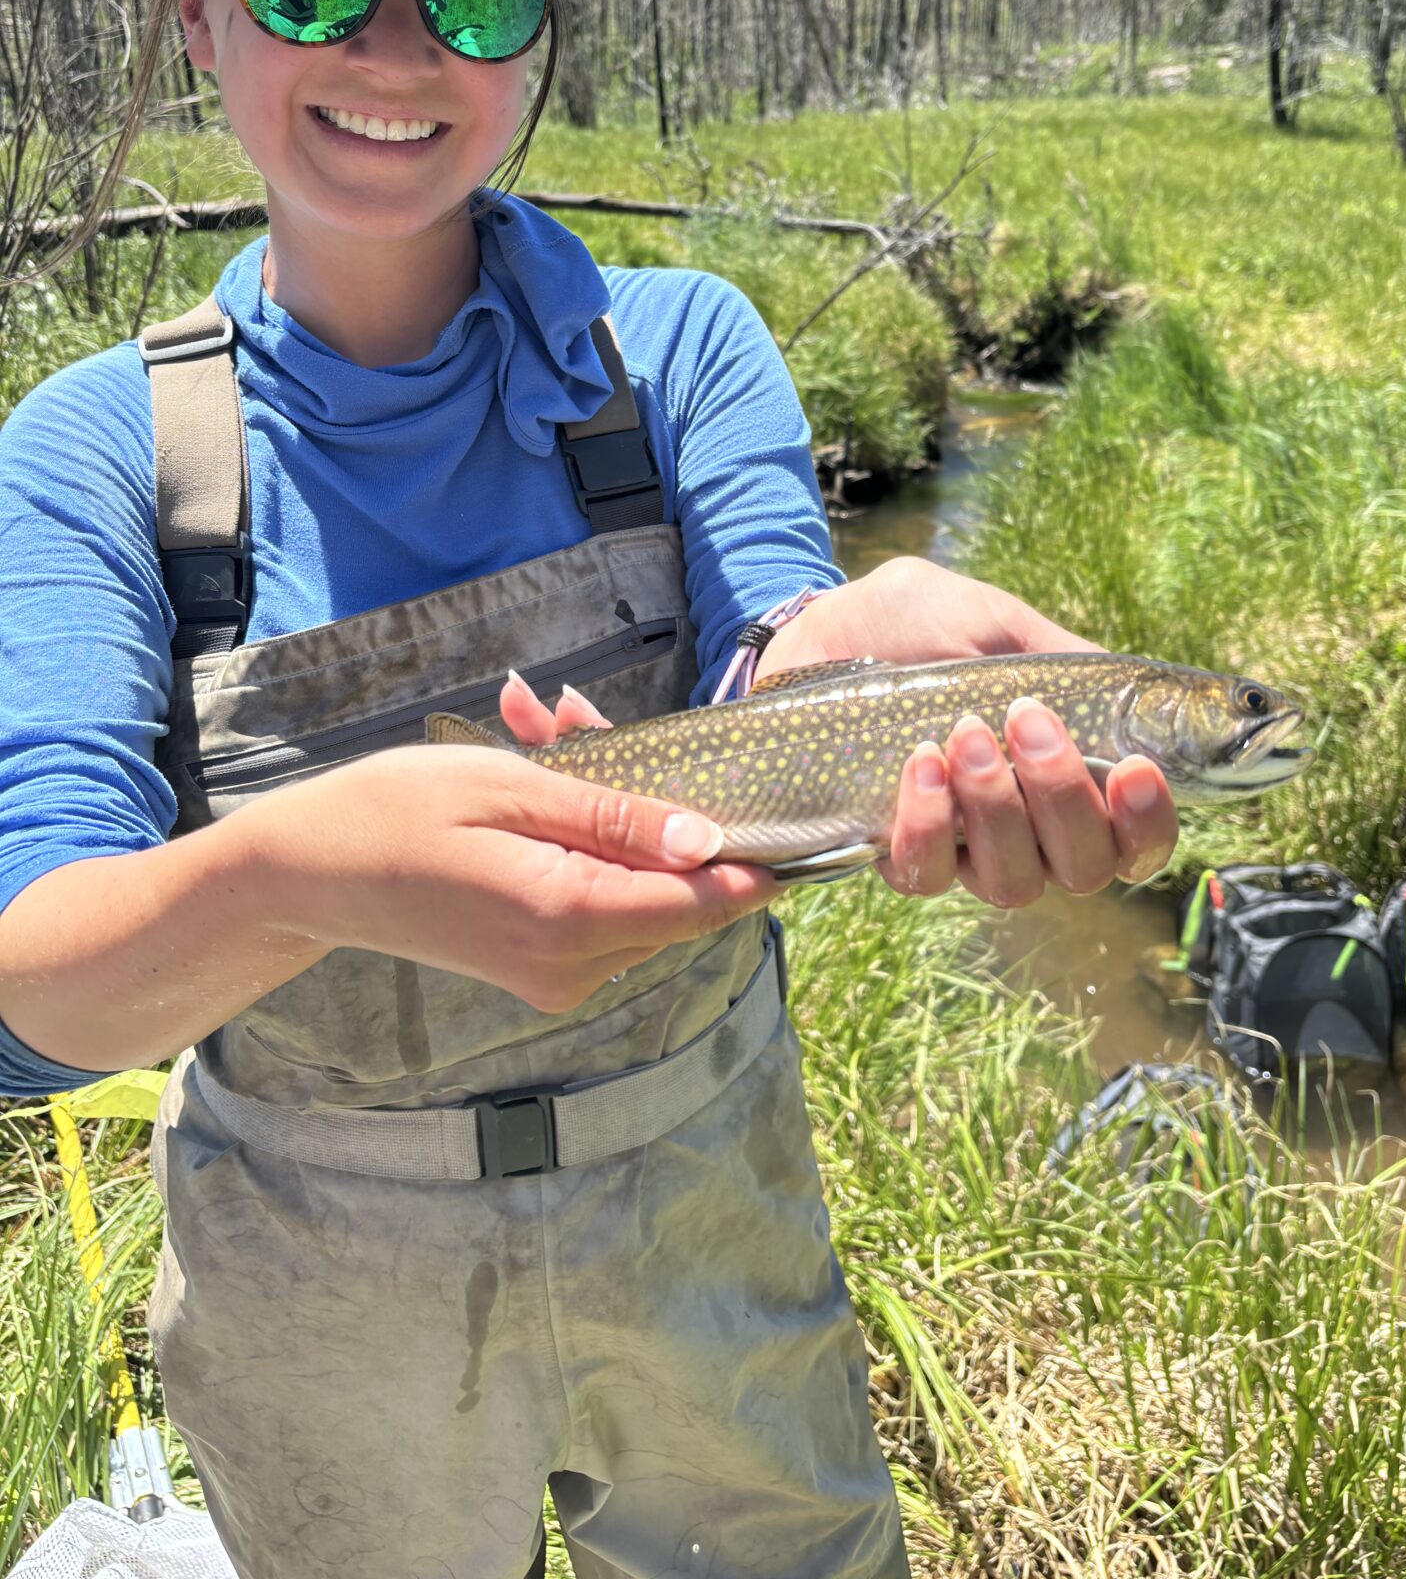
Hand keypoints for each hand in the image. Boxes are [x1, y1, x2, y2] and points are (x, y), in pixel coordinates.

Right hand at [240, 725, 772, 1015]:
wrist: (307, 872)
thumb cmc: (396, 810)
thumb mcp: (509, 788)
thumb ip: (615, 819)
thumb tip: (708, 840)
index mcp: (566, 918)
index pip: (701, 904)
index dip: (757, 862)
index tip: (795, 815)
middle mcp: (570, 968)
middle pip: (679, 904)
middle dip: (673, 819)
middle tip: (604, 729)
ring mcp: (555, 979)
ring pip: (643, 903)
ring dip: (629, 828)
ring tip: (553, 738)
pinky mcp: (541, 972)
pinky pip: (606, 911)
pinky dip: (597, 851)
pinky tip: (546, 787)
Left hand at [756, 557, 1177, 906]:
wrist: (819, 626)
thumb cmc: (914, 623)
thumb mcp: (995, 622)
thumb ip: (1061, 662)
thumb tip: (1133, 699)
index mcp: (1071, 776)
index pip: (1137, 839)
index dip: (1149, 821)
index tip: (1132, 767)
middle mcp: (1028, 829)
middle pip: (1086, 867)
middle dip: (1064, 796)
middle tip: (1027, 720)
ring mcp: (964, 849)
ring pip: (1014, 881)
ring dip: (997, 808)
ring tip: (963, 732)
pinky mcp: (897, 853)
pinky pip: (928, 875)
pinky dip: (930, 822)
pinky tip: (920, 761)